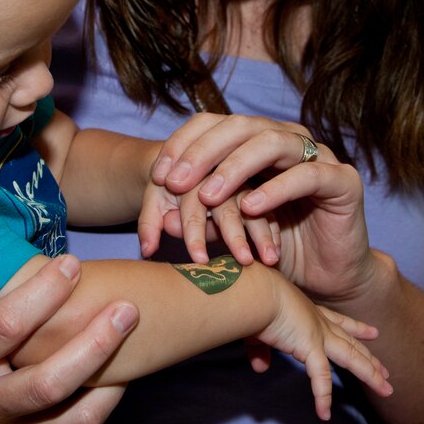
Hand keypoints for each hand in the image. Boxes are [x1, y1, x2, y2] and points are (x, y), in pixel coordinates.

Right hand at [0, 255, 134, 423]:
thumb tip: (27, 247)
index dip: (43, 293)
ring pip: (65, 415)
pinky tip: (120, 376)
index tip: (72, 263)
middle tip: (126, 308)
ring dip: (106, 376)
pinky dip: (101, 406)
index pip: (3, 326)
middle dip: (93, 343)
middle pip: (44, 380)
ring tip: (129, 345)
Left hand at [136, 177, 277, 265]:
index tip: (200, 259)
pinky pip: (270, 205)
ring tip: (266, 259)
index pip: (192, 202)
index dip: (194, 230)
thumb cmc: (169, 186)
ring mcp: (243, 177)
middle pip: (227, 202)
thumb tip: (148, 248)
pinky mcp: (262, 184)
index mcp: (189, 171)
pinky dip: (274, 227)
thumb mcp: (156, 200)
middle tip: (241, 261)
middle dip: (234, 234)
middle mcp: (218, 170)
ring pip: (254, 203)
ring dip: (260, 232)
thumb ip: (151, 221)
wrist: (186, 162)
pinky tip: (276, 250)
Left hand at [153, 114, 377, 306]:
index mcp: (257, 142)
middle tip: (174, 182)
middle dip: (202, 152)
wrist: (329, 279)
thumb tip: (163, 217)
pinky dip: (276, 189)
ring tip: (208, 196)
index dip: (183, 144)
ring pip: (271, 142)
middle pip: (240, 126)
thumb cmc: (277, 251)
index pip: (214, 124)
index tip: (158, 176)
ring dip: (234, 167)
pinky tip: (251, 208)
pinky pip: (307, 175)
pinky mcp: (343, 180)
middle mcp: (287, 140)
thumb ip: (202, 220)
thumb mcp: (230, 233)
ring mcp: (318, 155)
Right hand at [259, 269, 391, 419]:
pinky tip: (324, 414)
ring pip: (352, 358)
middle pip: (351, 344)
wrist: (256, 292)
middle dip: (369, 357)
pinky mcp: (310, 347)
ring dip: (370, 374)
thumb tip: (261, 368)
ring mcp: (318, 334)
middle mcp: (318, 322)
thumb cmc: (253, 301)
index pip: (339, 322)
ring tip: (387, 389)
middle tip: (386, 370)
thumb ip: (260, 350)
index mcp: (308, 312)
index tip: (373, 332)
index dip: (356, 328)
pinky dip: (322, 397)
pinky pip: (320, 378)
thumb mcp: (258, 328)